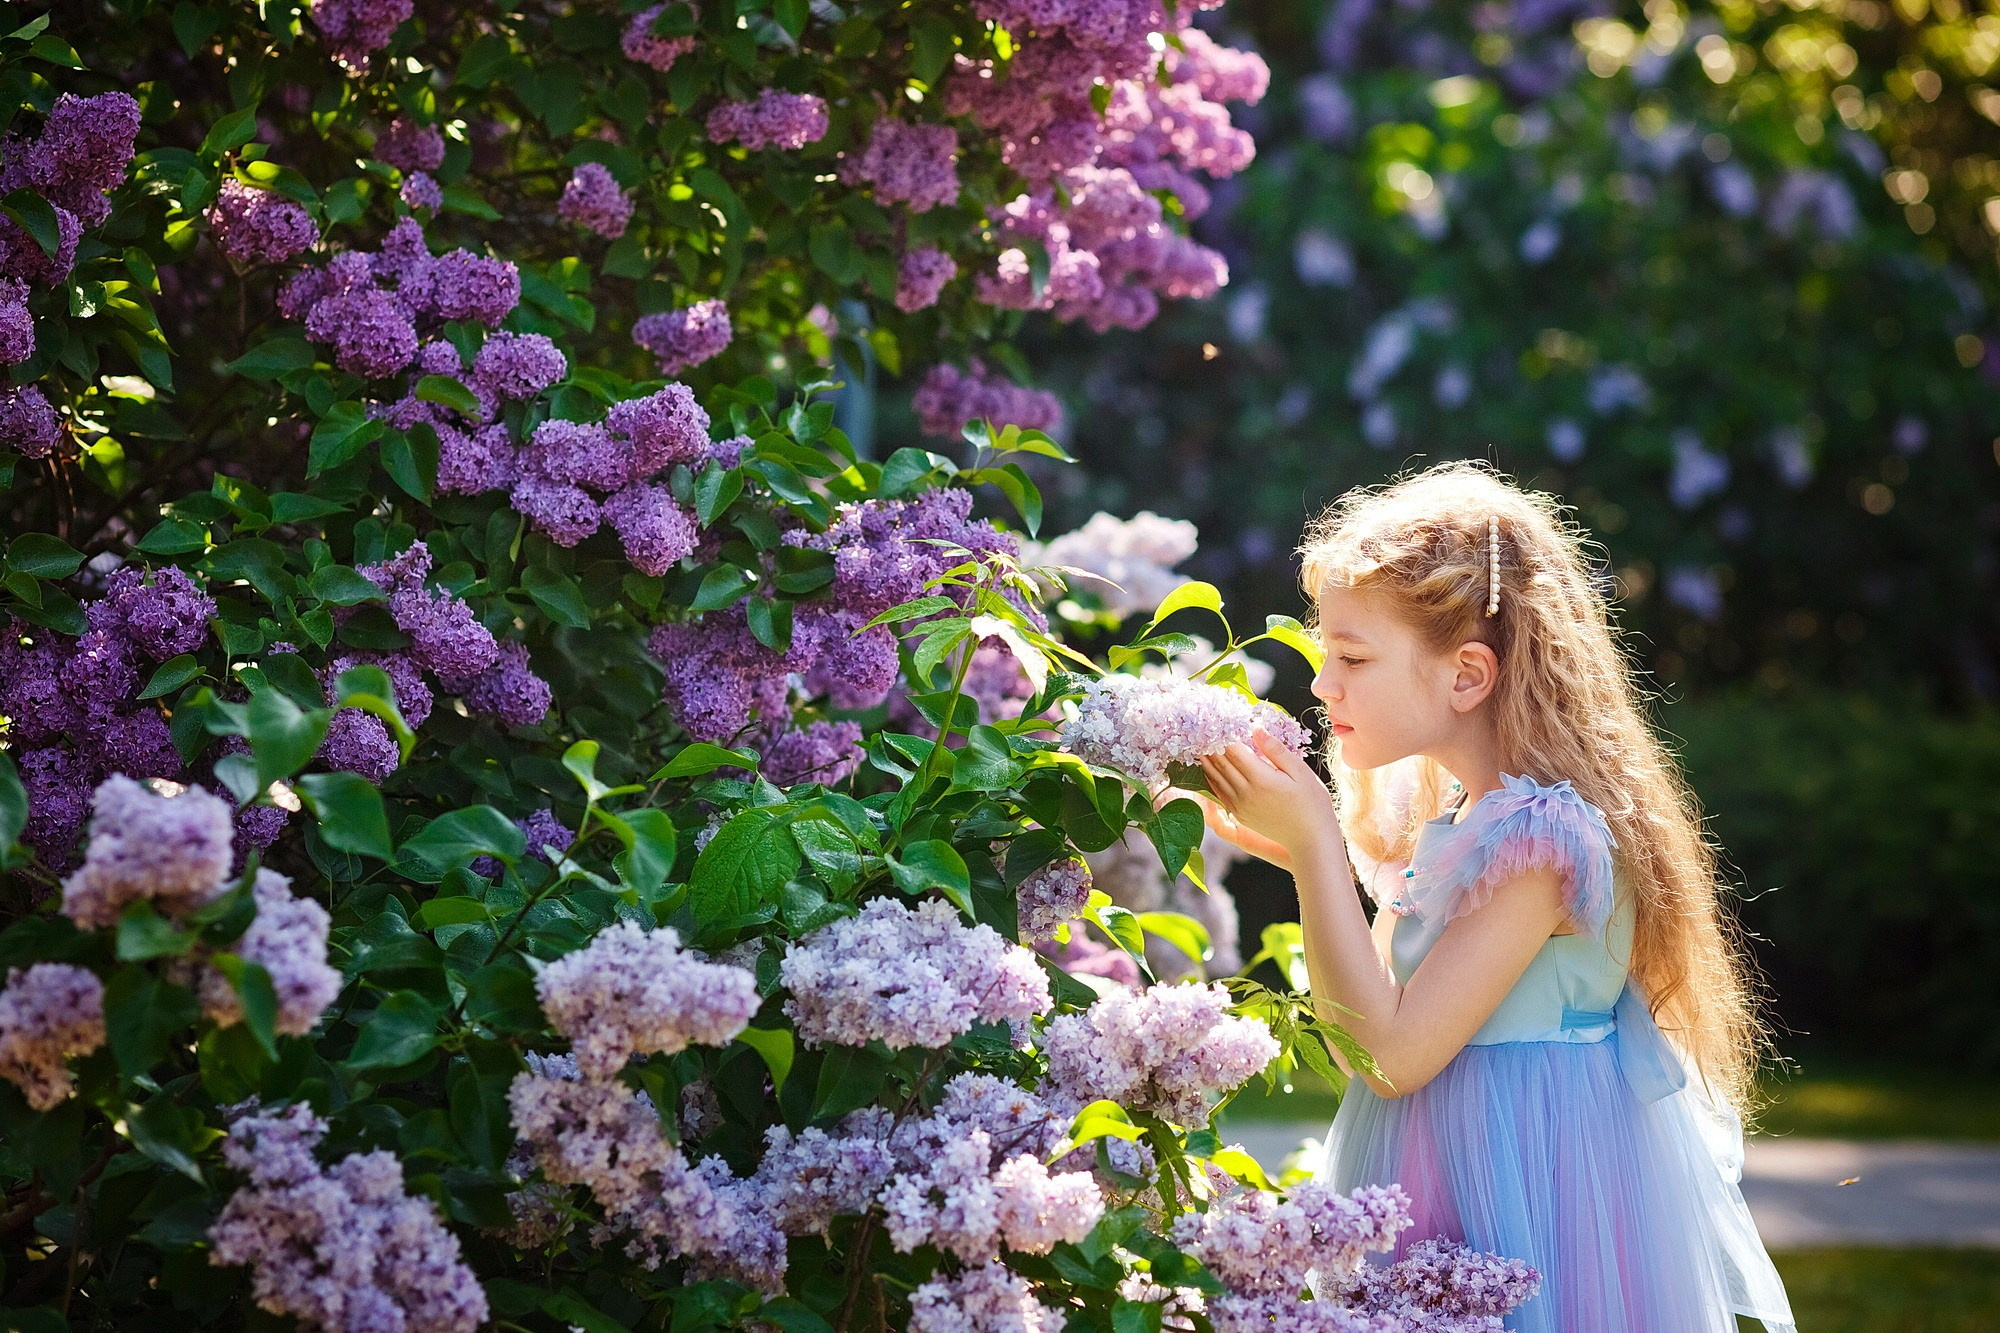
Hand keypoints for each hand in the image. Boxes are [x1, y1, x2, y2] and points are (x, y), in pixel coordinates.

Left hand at [1197, 727, 1344, 864]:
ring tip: (1200, 742)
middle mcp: (1245, 793)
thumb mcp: (1300, 772)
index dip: (1224, 733)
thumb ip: (1275, 750)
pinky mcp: (1240, 815)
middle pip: (1220, 762)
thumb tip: (1255, 728)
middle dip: (1211, 743)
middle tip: (1203, 727)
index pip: (1233, 750)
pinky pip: (1218, 793)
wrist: (1310, 839)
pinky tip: (1208, 768)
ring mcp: (1240, 806)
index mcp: (1261, 779)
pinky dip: (1210, 777)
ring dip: (1206, 759)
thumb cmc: (1311, 803)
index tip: (1218, 719)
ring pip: (1215, 777)